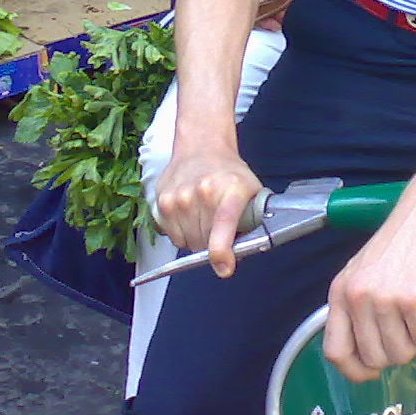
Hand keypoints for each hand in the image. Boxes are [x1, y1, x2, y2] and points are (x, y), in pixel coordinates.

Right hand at [155, 139, 263, 276]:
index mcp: (229, 190)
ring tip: (204, 217)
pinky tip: (190, 215)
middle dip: (213, 245)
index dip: (222, 252)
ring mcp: (178, 197)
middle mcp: (201, 192)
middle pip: (204, 243)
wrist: (202, 148)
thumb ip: (253, 222)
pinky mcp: (162, 201)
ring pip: (187, 243)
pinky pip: (173, 236)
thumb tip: (246, 250)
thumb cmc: (228, 173)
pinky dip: (182, 232)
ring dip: (196, 239)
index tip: (224, 267)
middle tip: (219, 229)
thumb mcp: (253, 192)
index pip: (222, 224)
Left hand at [324, 171, 415, 381]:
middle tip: (408, 325)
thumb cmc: (404, 238)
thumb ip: (359, 308)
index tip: (371, 371)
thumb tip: (366, 353)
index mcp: (340, 291)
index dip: (355, 370)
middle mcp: (357, 296)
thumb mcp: (365, 271)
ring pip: (402, 353)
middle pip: (375, 359)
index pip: (335, 351)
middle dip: (398, 350)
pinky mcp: (413, 299)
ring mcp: (384, 299)